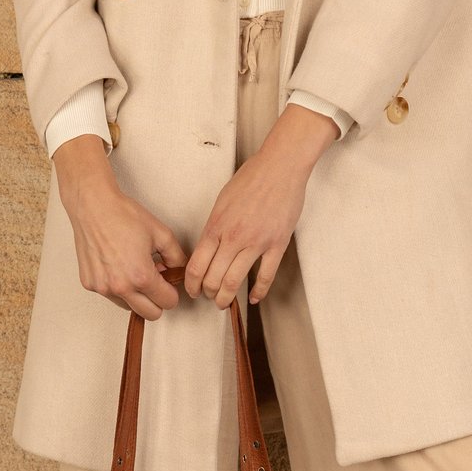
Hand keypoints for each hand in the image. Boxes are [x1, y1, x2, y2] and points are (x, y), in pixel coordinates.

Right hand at [53, 134, 188, 319]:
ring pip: (130, 307)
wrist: (93, 206)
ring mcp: (103, 288)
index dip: (172, 292)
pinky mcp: (90, 284)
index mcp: (141, 276)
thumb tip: (178, 271)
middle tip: (155, 282)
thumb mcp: (161, 233)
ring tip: (134, 270)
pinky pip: (111, 296)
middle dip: (157, 300)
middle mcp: (120, 287)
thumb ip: (177, 257)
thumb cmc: (123, 216)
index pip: (168, 303)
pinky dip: (118, 288)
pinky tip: (117, 266)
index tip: (168, 282)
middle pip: (151, 314)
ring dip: (136, 295)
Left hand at [184, 105, 339, 308]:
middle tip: (208, 297)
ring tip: (224, 302)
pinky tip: (253, 298)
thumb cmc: (251, 178)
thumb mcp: (222, 201)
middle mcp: (233, 237)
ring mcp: (256, 243)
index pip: (196, 265)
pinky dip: (258, 291)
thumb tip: (208, 247)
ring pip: (234, 281)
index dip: (192, 284)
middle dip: (207, 293)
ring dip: (226, 298)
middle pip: (213, 278)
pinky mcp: (277, 245)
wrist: (280, 167)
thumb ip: (215, 227)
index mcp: (216, 226)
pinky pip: (265, 276)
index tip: (192, 290)